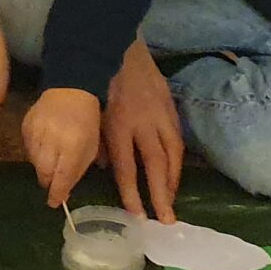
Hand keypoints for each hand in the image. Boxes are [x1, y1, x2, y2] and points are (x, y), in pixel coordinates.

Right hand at [22, 87, 102, 208]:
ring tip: (52, 161)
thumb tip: (64, 193)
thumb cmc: (87, 120)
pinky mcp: (25, 125)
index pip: (61, 177)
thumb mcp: (92, 146)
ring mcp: (36, 131)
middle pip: (43, 173)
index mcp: (72, 145)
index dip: (56, 193)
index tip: (54, 203)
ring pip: (33, 162)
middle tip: (53, 184)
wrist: (71, 88)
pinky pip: (27, 149)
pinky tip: (44, 147)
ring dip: (42, 167)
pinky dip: (35, 153)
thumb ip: (78, 170)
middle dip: (48, 181)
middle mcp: (52, 139)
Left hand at [104, 46, 183, 222]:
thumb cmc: (99, 85)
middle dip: (161, 194)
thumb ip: (97, 142)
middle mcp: (143, 123)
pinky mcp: (170, 107)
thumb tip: (103, 169)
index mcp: (118, 125)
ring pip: (172, 153)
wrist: (120, 50)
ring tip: (173, 200)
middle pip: (156, 164)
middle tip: (167, 219)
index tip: (138, 214)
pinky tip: (176, 172)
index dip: (132, 192)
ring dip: (174, 180)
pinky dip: (178, 159)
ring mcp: (160, 115)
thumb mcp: (91, 114)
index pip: (127, 167)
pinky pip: (178, 139)